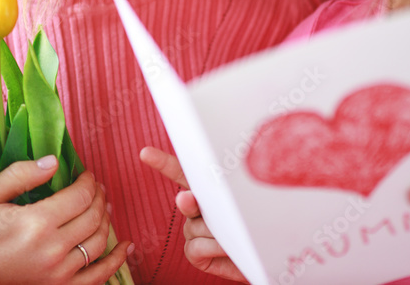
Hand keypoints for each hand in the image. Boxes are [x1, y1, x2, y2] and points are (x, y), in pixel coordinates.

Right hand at [0, 156, 131, 284]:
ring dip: (107, 220)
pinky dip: (116, 261)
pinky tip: (126, 246)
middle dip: (99, 196)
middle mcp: (53, 248)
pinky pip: (99, 276)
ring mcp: (59, 273)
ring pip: (99, 242)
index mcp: (36, 222)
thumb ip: (20, 175)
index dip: (89, 181)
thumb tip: (54, 161)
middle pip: (94, 216)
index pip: (81, 196)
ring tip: (104, 207)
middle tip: (96, 187)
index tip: (86, 174)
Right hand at [140, 147, 246, 281]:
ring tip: (237, 237)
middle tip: (189, 199)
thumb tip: (206, 196)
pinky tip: (226, 250)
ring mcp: (192, 230)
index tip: (145, 153)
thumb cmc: (259, 225)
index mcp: (208, 190)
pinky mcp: (193, 252)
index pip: (183, 173)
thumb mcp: (249, 205)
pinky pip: (197, 247)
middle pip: (188, 200)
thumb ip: (231, 198)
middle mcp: (196, 208)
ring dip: (219, 233)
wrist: (264, 256)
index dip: (163, 162)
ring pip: (197, 227)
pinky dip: (214, 249)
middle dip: (189, 201)